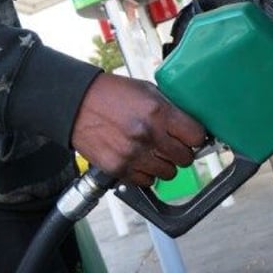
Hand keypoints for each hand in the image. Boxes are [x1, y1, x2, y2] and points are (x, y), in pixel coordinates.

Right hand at [71, 73, 205, 187]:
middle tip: (170, 144)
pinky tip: (138, 159)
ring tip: (151, 151)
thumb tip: (190, 125)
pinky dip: (145, 173)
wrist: (76, 104)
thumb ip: (169, 108)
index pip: (196, 136)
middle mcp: (148, 135)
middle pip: (185, 158)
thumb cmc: (110, 94)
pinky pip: (146, 181)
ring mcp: (133, 154)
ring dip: (163, 164)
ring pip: (168, 173)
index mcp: (158, 112)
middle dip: (180, 151)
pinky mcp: (119, 168)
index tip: (190, 136)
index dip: (194, 136)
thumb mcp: (145, 90)